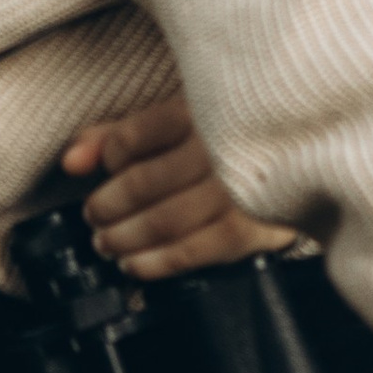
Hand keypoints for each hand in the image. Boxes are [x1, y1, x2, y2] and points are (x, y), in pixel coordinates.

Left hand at [59, 96, 298, 279]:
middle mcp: (218, 148)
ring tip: (106, 242)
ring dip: (124, 238)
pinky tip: (133, 263)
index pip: (130, 139)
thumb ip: (117, 135)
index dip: (109, 157)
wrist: (302, 161)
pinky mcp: (250, 228)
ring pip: (163, 222)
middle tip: (94, 215)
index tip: (108, 169)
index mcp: (198, 109)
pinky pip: (190, 252)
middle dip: (107, 207)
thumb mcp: (173, 120)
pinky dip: (152, 263)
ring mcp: (237, 191)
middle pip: (142, 184)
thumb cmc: (221, 139)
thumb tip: (70, 163)